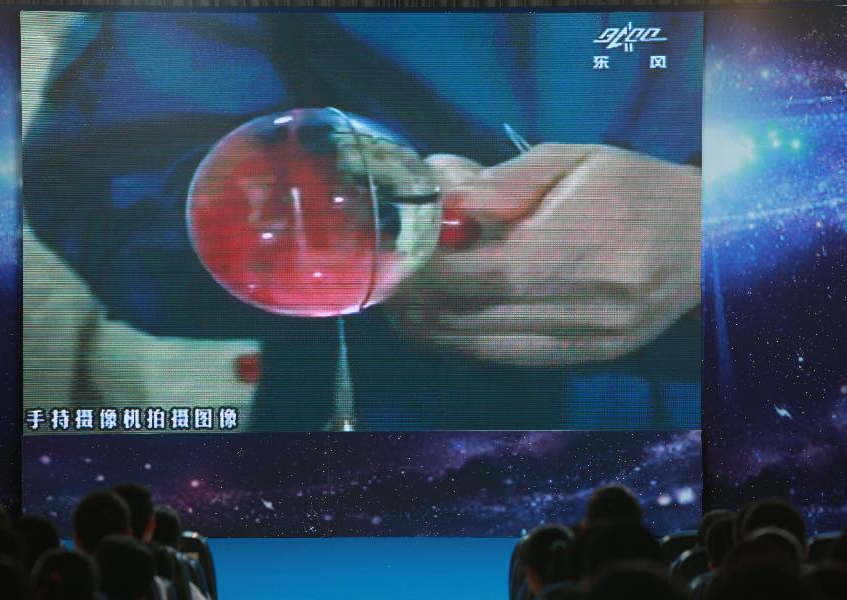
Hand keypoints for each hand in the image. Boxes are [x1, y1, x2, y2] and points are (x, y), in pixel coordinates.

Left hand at [387, 144, 700, 366]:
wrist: (708, 238)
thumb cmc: (635, 189)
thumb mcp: (571, 162)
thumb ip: (501, 185)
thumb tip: (438, 201)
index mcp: (592, 242)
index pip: (491, 272)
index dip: (430, 274)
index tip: (391, 261)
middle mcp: (595, 301)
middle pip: (482, 316)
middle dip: (419, 304)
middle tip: (384, 283)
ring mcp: (595, 338)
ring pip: (488, 347)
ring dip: (434, 329)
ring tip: (402, 304)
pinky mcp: (593, 358)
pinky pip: (511, 359)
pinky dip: (467, 342)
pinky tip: (442, 322)